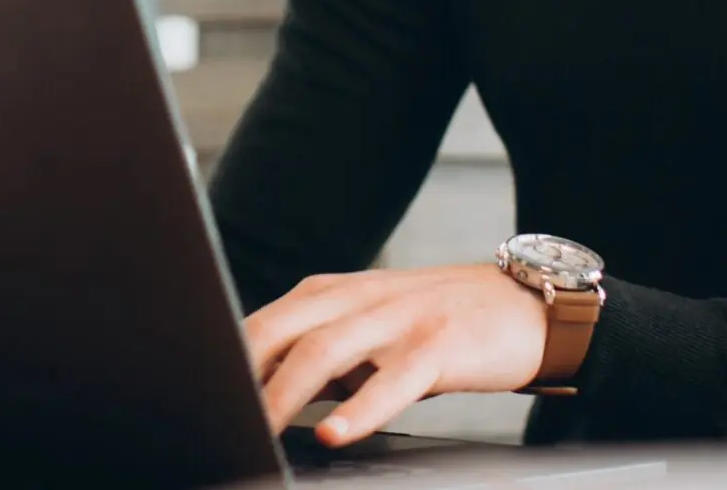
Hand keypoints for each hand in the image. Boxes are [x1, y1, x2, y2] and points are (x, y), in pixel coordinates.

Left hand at [243, 264, 545, 446]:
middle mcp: (359, 298)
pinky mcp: (439, 344)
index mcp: (333, 294)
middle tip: (218, 414)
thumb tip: (262, 395)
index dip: (228, 358)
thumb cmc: (437, 322)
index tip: (203, 395)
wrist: (524, 305)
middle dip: (243, 373)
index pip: (265, 323)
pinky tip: (334, 432)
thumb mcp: (369, 329)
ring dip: (286, 393)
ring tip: (259, 427)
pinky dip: (359, 408)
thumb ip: (319, 353)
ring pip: (326, 351)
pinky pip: (393, 379)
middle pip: (282, 330)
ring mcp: (399, 319)